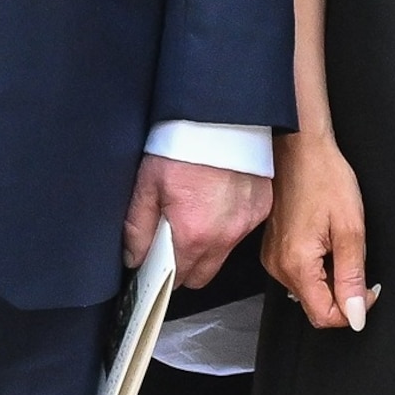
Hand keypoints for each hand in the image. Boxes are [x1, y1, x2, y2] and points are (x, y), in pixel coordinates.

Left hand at [123, 155, 270, 290]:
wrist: (221, 116)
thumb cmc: (185, 144)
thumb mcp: (147, 183)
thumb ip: (137, 227)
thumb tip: (134, 256)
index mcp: (194, 234)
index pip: (178, 279)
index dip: (163, 276)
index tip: (154, 264)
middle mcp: (225, 236)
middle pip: (203, 275)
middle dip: (185, 265)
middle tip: (171, 240)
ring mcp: (247, 223)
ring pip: (223, 254)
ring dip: (207, 245)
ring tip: (193, 214)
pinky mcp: (261, 208)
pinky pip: (241, 231)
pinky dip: (227, 225)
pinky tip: (214, 202)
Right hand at [263, 128, 379, 330]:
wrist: (301, 151)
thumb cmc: (325, 179)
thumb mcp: (351, 230)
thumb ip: (352, 278)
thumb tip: (356, 315)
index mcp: (297, 264)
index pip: (325, 316)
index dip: (353, 310)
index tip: (368, 288)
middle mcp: (279, 267)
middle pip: (316, 306)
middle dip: (343, 294)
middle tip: (357, 261)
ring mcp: (273, 259)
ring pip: (309, 292)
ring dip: (330, 280)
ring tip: (339, 245)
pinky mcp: (273, 251)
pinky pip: (299, 275)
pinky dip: (318, 268)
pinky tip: (325, 241)